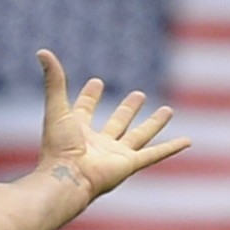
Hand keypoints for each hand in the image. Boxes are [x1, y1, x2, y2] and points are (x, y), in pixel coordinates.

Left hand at [35, 49, 189, 198]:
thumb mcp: (57, 107)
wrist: (68, 178)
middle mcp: (98, 142)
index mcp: (78, 130)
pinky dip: (171, 148)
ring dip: (153, 123)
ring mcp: (115, 154)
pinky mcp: (130, 164)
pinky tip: (187, 141)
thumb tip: (42, 51)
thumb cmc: (59, 146)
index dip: (89, 96)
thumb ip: (54, 80)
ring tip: (168, 110)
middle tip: (138, 95)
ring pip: (139, 136)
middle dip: (127, 109)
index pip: (85, 109)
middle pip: (117, 123)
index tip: (97, 82)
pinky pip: (155, 154)